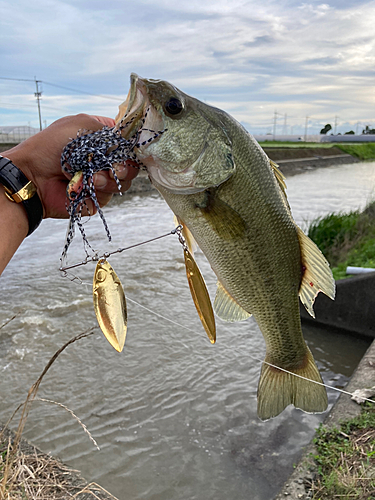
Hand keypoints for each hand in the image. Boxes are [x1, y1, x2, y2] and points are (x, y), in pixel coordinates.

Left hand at [3, 114, 138, 218]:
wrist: (33, 176)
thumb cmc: (50, 147)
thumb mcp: (81, 125)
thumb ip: (109, 131)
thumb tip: (127, 145)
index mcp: (100, 138)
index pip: (126, 142)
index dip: (131, 146)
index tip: (129, 149)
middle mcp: (103, 158)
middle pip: (131, 163)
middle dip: (125, 165)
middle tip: (115, 167)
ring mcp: (101, 178)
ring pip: (125, 181)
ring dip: (110, 178)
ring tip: (92, 176)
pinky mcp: (97, 196)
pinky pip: (111, 194)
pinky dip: (101, 188)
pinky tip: (87, 184)